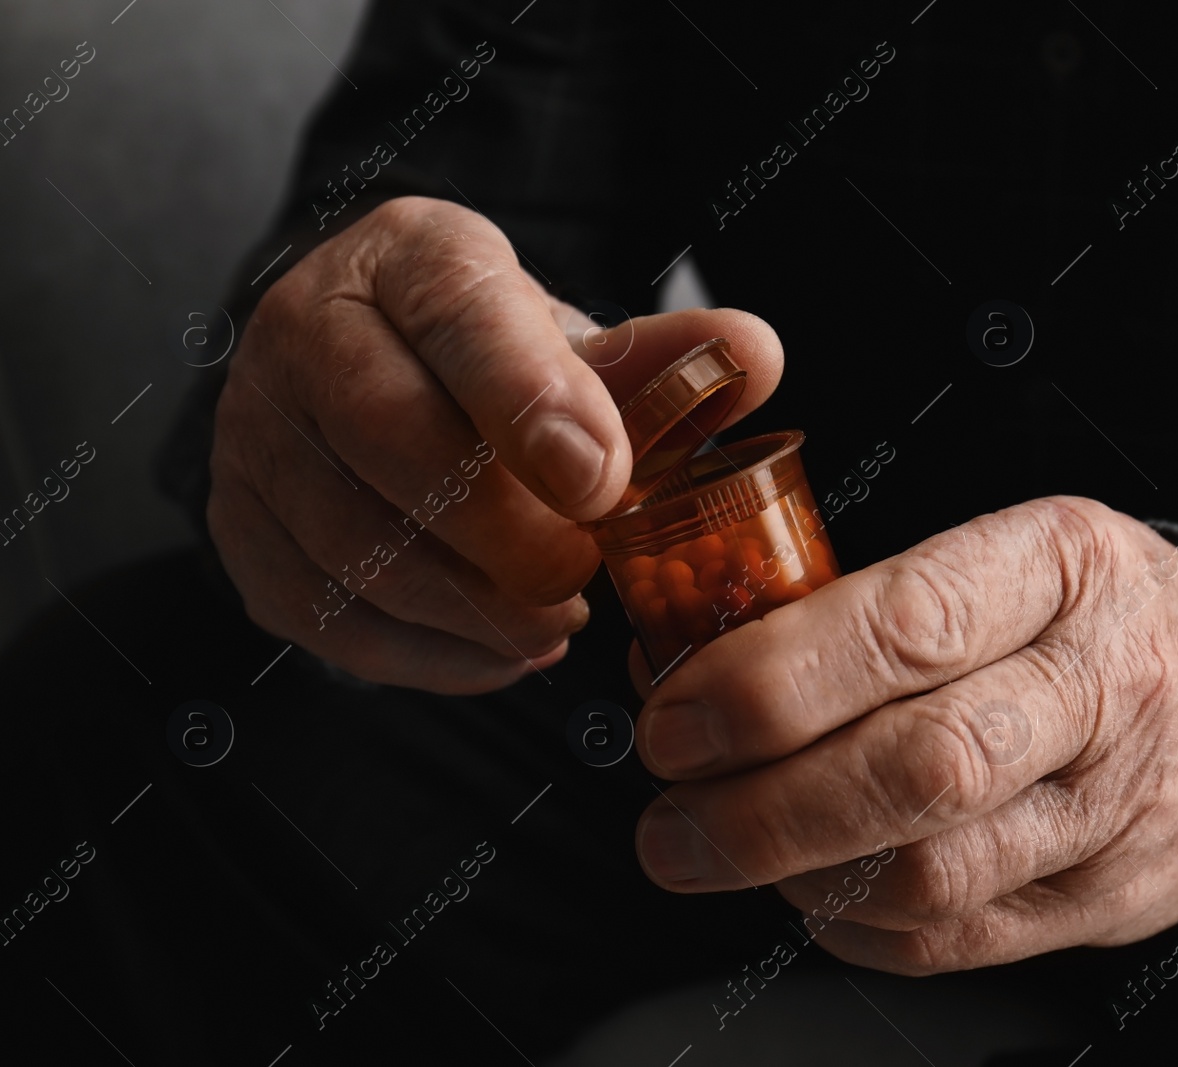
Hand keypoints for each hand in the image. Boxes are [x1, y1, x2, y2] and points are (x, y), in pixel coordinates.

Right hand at [209, 196, 781, 692]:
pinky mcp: (242, 530)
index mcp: (408, 259)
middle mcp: (304, 331)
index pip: (461, 314)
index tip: (605, 483)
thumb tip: (754, 357)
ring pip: (355, 545)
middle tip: (584, 576)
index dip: (532, 401)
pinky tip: (502, 651)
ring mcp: (256, 434)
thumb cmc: (499, 366)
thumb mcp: (583, 344)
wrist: (385, 377)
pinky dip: (429, 656)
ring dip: (474, 607)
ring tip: (557, 621)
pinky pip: (328, 619)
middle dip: (508, 533)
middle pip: (393, 439)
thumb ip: (666, 358)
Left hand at [629, 496, 1177, 972]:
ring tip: (710, 847)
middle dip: (763, 805)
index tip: (676, 714)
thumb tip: (677, 658)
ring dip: (790, 873)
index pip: (909, 625)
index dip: (773, 680)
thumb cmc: (1087, 614)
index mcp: (1062, 565)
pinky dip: (852, 925)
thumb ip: (851, 603)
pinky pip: (954, 940)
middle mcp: (1100, 687)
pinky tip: (804, 886)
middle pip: (921, 768)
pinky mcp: (1105, 901)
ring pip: (933, 874)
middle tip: (668, 812)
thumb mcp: (999, 554)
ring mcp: (1113, 809)